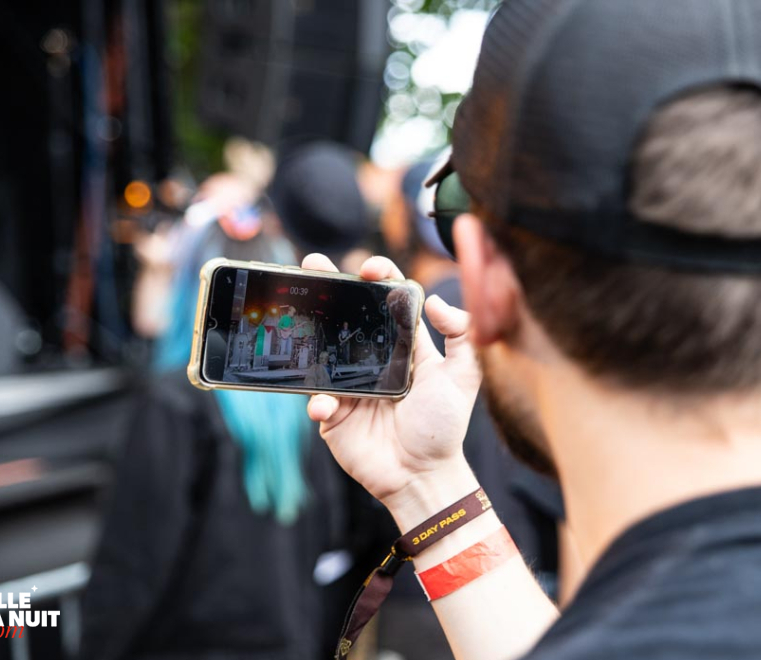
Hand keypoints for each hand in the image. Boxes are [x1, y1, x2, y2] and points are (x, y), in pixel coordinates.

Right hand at [302, 254, 482, 529]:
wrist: (423, 476)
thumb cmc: (444, 427)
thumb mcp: (464, 377)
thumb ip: (462, 336)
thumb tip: (436, 302)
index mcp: (402, 346)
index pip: (387, 302)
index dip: (379, 278)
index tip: (371, 268)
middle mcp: (372, 360)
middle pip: (347, 315)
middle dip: (328, 287)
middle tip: (314, 264)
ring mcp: (349, 385)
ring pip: (321, 349)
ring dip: (306, 329)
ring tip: (296, 311)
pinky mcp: (333, 414)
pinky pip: (316, 399)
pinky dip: (318, 400)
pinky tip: (326, 404)